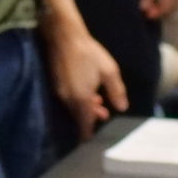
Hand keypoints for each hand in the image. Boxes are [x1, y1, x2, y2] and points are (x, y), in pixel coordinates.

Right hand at [43, 13, 127, 137]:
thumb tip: (122, 107)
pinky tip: (86, 90)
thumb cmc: (89, 53)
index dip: (88, 133)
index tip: (93, 140)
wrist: (64, 36)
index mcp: (81, 99)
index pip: (84, 124)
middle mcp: (69, 99)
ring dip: (85, 107)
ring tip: (98, 101)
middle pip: (79, 116)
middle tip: (104, 114)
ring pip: (74, 107)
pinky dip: (78, 99)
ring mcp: (60, 91)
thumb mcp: (109, 71)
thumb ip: (116, 91)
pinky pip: (68, 98)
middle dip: (91, 118)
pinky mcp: (56, 83)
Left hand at [140, 0, 177, 20]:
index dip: (156, 13)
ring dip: (163, 7)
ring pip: (174, 2)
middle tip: (147, 12)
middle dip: (159, 11)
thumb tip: (144, 8)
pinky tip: (158, 0)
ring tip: (151, 6)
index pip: (166, 6)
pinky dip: (167, 0)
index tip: (146, 15)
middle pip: (171, 6)